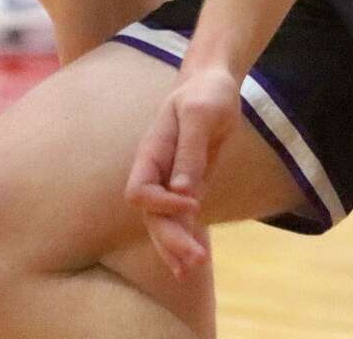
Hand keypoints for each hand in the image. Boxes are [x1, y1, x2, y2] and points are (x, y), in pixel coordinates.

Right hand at [124, 64, 239, 279]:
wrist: (213, 83)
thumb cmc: (206, 93)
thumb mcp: (201, 114)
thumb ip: (190, 150)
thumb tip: (182, 191)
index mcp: (151, 152)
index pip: (139, 192)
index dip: (162, 204)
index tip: (193, 202)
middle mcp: (155, 170)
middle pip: (151, 216)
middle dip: (170, 239)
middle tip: (196, 261)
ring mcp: (169, 179)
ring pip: (164, 223)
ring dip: (176, 246)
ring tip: (192, 269)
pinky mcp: (187, 184)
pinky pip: (181, 218)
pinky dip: (186, 237)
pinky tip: (194, 260)